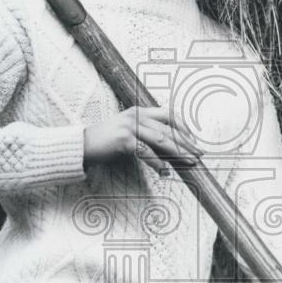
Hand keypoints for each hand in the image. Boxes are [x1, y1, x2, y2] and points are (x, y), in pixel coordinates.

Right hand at [83, 104, 204, 174]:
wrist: (82, 145)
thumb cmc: (106, 143)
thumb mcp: (129, 135)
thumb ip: (147, 138)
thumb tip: (169, 153)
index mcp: (139, 111)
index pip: (168, 115)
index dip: (183, 127)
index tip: (194, 139)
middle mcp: (136, 115)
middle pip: (168, 129)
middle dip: (186, 143)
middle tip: (199, 153)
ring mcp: (130, 126)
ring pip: (161, 139)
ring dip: (178, 152)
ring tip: (189, 162)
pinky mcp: (124, 139)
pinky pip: (146, 151)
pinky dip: (157, 162)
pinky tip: (165, 171)